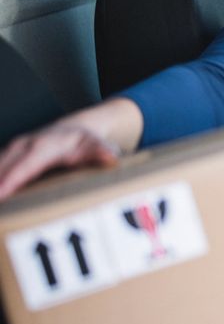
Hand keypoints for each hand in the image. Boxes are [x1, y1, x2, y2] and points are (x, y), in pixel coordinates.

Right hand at [0, 98, 143, 201]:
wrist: (74, 128)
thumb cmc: (84, 141)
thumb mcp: (96, 145)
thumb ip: (102, 151)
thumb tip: (112, 157)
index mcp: (44, 146)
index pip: (25, 165)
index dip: (11, 180)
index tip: (0, 194)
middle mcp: (24, 145)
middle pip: (2, 166)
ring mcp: (13, 149)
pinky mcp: (8, 155)